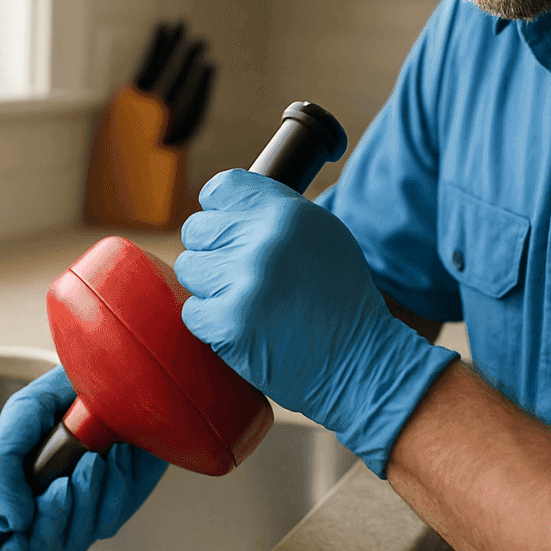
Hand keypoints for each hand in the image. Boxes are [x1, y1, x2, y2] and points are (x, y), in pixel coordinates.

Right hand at [0, 367, 166, 550]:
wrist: (129, 378)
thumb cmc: (72, 389)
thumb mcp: (24, 413)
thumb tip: (6, 522)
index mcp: (13, 481)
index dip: (3, 537)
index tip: (20, 512)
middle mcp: (43, 501)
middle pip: (34, 548)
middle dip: (49, 518)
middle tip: (61, 484)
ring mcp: (80, 507)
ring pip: (71, 541)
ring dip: (82, 499)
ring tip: (93, 458)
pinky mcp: (114, 505)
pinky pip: (106, 521)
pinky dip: (111, 489)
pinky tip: (116, 457)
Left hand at [175, 170, 456, 475]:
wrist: (358, 362)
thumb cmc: (338, 299)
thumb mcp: (322, 236)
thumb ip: (274, 213)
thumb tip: (223, 205)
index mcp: (287, 213)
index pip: (222, 188)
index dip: (219, 210)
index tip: (228, 228)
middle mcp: (264, 241)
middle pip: (198, 229)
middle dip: (212, 251)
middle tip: (241, 276)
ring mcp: (245, 283)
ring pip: (191, 269)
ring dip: (210, 287)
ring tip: (245, 302)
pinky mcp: (229, 323)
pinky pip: (193, 311)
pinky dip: (212, 323)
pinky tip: (244, 327)